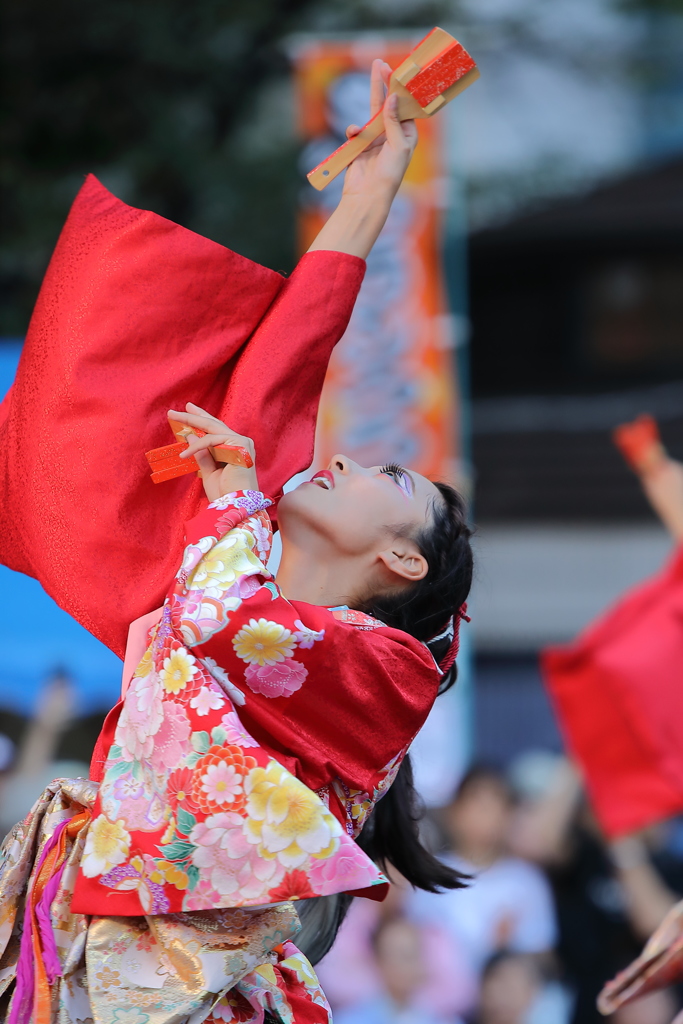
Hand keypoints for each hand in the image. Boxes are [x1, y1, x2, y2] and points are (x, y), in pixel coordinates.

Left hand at [167, 403, 257, 501]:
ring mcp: (242, 442)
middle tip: (174, 411)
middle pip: (214, 424)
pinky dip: (196, 446)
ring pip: (212, 427)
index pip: (216, 429)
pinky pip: (212, 440)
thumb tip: (191, 436)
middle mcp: (241, 442)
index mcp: (235, 448)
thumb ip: (202, 455)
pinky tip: (184, 454)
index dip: (201, 419)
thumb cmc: (225, 494)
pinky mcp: (240, 445)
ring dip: (191, 422)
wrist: (236, 507)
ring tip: (174, 421)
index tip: (187, 411)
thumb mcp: (209, 472)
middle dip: (193, 415)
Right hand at [342, 59, 418, 200]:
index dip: (400, 89)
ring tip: (374, 74)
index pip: (404, 107)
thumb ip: (393, 121)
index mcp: (407, 135)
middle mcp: (392, 135)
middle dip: (383, 84)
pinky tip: (354, 135)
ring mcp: (375, 140)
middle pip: (387, 104)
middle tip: (379, 63)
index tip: (395, 71)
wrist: (367, 196)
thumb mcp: (398, 146)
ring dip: (371, 99)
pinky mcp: (359, 147)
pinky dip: (354, 131)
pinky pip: (355, 132)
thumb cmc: (389, 174)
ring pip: (371, 114)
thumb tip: (392, 98)